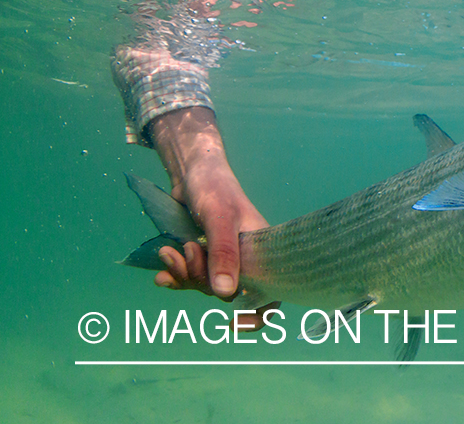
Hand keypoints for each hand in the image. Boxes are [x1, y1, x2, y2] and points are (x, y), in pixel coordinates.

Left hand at [148, 107, 277, 328]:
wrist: (191, 172)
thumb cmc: (215, 188)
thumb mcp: (220, 219)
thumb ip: (224, 255)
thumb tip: (225, 296)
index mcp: (263, 253)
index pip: (270, 293)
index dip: (256, 314)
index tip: (231, 324)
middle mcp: (247, 259)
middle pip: (226, 291)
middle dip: (199, 279)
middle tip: (187, 251)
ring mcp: (224, 258)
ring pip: (205, 285)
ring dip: (183, 274)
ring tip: (168, 252)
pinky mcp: (205, 256)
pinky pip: (191, 278)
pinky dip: (175, 277)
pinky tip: (161, 274)